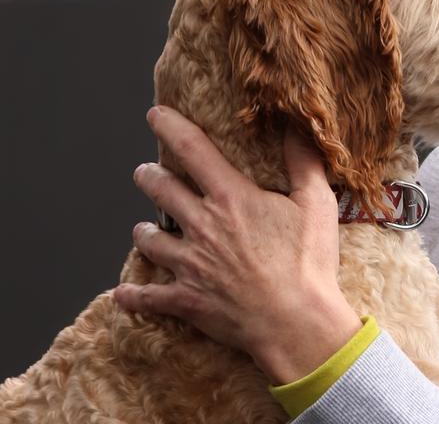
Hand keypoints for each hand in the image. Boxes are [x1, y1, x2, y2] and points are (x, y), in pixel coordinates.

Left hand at [113, 105, 362, 383]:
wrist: (297, 322)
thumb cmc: (309, 263)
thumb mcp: (317, 204)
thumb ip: (304, 162)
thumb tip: (298, 125)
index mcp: (232, 197)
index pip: (192, 150)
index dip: (170, 127)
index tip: (155, 115)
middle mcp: (203, 225)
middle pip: (161, 190)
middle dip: (148, 176)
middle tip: (145, 172)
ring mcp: (190, 264)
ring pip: (149, 240)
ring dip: (143, 232)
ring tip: (142, 229)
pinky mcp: (188, 300)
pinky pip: (149, 297)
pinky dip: (133, 296)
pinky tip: (122, 295)